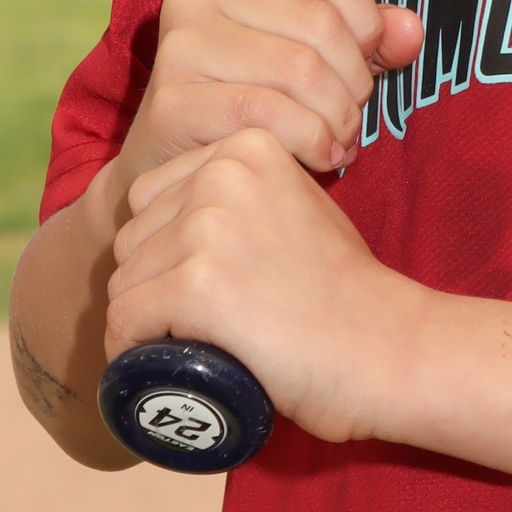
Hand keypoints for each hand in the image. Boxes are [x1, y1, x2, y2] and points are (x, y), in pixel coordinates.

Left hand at [106, 126, 420, 444]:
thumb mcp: (299, 206)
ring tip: (191, 346)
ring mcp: (207, 228)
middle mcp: (222, 174)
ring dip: (145, 323)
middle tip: (200, 325)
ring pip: (125, 283)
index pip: (152, 197)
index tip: (201, 287)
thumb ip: (248, 194)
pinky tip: (158, 365)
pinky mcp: (197, 284)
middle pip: (132, 239)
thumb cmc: (346, 292)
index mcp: (247, 146)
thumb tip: (184, 219)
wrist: (386, 347)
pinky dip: (130, 352)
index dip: (165, 250)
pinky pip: (125, 321)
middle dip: (153, 286)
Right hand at [115, 0, 423, 187]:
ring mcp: (178, 42)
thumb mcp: (313, 48)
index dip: (368, 22)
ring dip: (337, 118)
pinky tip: (319, 157)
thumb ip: (368, 32)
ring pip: (300, 70)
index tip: (366, 64)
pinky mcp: (171, 99)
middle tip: (352, 117)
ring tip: (338, 140)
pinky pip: (267, 114)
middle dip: (354, 82)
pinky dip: (310, 141)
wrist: (175, 159)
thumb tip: (410, 31)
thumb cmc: (253, 92)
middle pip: (320, 23)